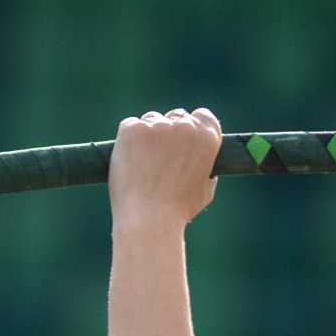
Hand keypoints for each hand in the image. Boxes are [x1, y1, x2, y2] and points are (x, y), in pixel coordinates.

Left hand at [108, 108, 223, 236]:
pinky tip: (130, 162)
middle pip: (176, 117)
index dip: (192, 127)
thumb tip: (203, 163)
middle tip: (158, 158)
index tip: (182, 139)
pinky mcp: (133, 129)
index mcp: (207, 137)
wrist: (149, 219)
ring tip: (143, 166)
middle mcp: (185, 126)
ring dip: (147, 136)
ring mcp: (158, 126)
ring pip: (152, 120)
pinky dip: (127, 141)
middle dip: (168, 133)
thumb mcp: (204, 190)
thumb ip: (206, 169)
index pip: (202, 116)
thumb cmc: (178, 211)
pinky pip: (130, 126)